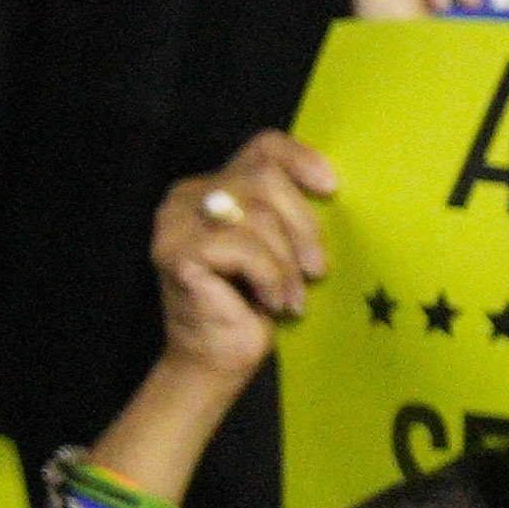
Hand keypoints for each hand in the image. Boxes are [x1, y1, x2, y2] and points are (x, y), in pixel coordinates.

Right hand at [151, 135, 335, 380]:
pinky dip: (270, 278)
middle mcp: (187, 196)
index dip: (301, 159)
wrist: (218, 360)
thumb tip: (329, 188)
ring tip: (292, 295)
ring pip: (259, 215)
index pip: (262, 147)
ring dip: (287, 263)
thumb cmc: (255, 304)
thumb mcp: (280, 247)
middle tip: (317, 269)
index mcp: (213, 186)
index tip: (331, 188)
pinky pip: (244, 248)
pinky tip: (272, 303)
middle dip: (302, 225)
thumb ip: (286, 212)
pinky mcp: (178, 251)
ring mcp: (176, 222)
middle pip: (265, 178)